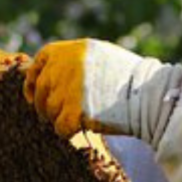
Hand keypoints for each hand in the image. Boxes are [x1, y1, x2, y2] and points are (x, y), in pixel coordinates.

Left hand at [23, 39, 181, 143]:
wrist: (149, 94)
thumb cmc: (129, 77)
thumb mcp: (99, 55)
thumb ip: (74, 61)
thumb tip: (50, 74)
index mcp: (71, 50)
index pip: (39, 62)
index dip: (33, 80)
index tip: (34, 94)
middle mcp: (65, 65)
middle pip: (41, 90)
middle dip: (44, 105)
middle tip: (52, 115)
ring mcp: (68, 88)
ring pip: (49, 111)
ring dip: (59, 118)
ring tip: (79, 118)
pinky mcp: (73, 111)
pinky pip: (60, 128)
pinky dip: (69, 131)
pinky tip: (83, 127)